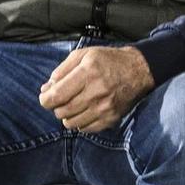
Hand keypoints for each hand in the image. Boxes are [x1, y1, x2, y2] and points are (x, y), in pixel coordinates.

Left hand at [38, 45, 154, 132]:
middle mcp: (96, 92)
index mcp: (88, 73)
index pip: (57, 96)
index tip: (45, 97)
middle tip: (61, 99)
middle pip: (62, 111)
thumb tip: (46, 89)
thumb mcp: (83, 55)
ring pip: (71, 123)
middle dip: (56, 107)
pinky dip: (80, 122)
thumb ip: (62, 71)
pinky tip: (85, 110)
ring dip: (67, 115)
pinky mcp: (111, 119)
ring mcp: (104, 108)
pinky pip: (85, 129)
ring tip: (74, 104)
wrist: (138, 70)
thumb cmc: (108, 60)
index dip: (45, 99)